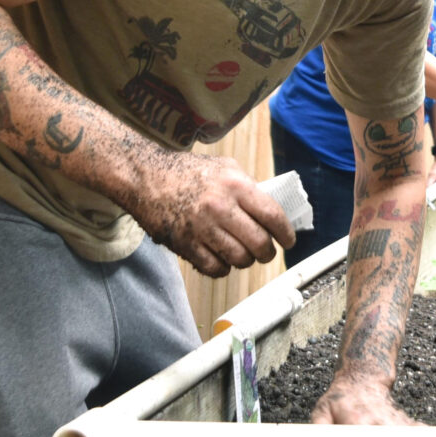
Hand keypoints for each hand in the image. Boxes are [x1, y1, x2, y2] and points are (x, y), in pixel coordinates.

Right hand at [128, 152, 289, 277]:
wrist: (146, 178)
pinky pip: (214, 268)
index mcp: (235, 185)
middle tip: (265, 252)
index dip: (285, 233)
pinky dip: (223, 268)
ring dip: (245, 261)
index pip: (272, 215)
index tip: (288, 241)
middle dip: (267, 253)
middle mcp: (220, 207)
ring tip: (242, 254)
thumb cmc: (188, 172)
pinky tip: (222, 259)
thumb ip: (249, 188)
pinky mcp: (185, 244)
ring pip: (239, 259)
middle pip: (259, 243)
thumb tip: (272, 213)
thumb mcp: (225, 168)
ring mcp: (201, 228)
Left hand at [308, 376, 424, 426]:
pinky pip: (414, 428)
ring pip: (405, 432)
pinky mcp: (400, 419)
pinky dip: (422, 434)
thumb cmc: (340, 399)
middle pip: (390, 436)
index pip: (366, 435)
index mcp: (357, 418)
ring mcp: (390, 418)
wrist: (362, 377)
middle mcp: (377, 418)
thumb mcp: (323, 409)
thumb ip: (319, 427)